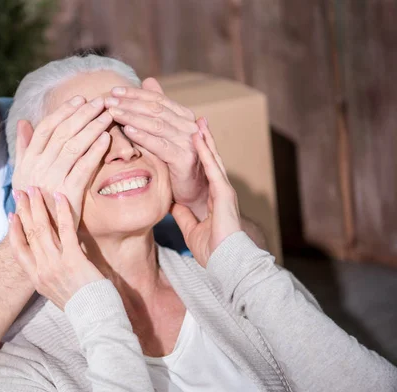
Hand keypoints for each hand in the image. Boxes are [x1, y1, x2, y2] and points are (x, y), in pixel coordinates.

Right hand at [9, 188, 103, 309]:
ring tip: (35, 189)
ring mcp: (56, 264)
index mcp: (36, 280)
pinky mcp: (73, 259)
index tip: (11, 215)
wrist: (95, 319)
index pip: (18, 251)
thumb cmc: (81, 307)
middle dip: (24, 210)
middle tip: (21, 192)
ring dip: (38, 206)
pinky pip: (66, 230)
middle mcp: (42, 270)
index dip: (13, 231)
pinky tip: (60, 197)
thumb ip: (50, 275)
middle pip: (29, 233)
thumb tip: (51, 260)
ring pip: (42, 229)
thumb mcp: (57, 293)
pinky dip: (62, 212)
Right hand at [13, 96, 112, 227]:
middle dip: (83, 114)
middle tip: (101, 101)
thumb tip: (22, 122)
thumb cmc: (38, 201)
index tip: (80, 100)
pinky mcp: (67, 193)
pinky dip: (95, 151)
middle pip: (62, 133)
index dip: (64, 111)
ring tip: (108, 116)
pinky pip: (83, 167)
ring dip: (93, 128)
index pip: (46, 128)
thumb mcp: (25, 174)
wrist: (44, 235)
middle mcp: (37, 168)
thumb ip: (25, 148)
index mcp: (28, 161)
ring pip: (74, 146)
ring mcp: (51, 180)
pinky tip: (107, 139)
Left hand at [105, 78, 208, 219]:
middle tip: (108, 100)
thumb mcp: (167, 133)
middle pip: (155, 109)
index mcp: (184, 116)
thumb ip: (159, 109)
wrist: (194, 191)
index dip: (135, 94)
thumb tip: (148, 81)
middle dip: (129, 103)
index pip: (157, 99)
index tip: (114, 91)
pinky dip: (143, 136)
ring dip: (132, 117)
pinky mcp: (185, 159)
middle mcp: (189, 125)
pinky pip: (160, 145)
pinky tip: (127, 131)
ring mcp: (189, 142)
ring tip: (113, 112)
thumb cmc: (176, 162)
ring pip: (156, 124)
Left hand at [170, 119, 241, 266]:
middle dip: (201, 140)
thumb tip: (172, 205)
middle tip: (193, 121)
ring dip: (203, 139)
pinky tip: (197, 136)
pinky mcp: (224, 193)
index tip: (186, 138)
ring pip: (212, 158)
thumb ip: (182, 215)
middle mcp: (220, 189)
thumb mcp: (191, 228)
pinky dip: (204, 151)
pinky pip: (212, 168)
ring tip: (196, 120)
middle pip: (209, 160)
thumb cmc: (212, 250)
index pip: (202, 170)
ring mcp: (223, 189)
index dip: (195, 155)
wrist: (227, 262)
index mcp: (212, 198)